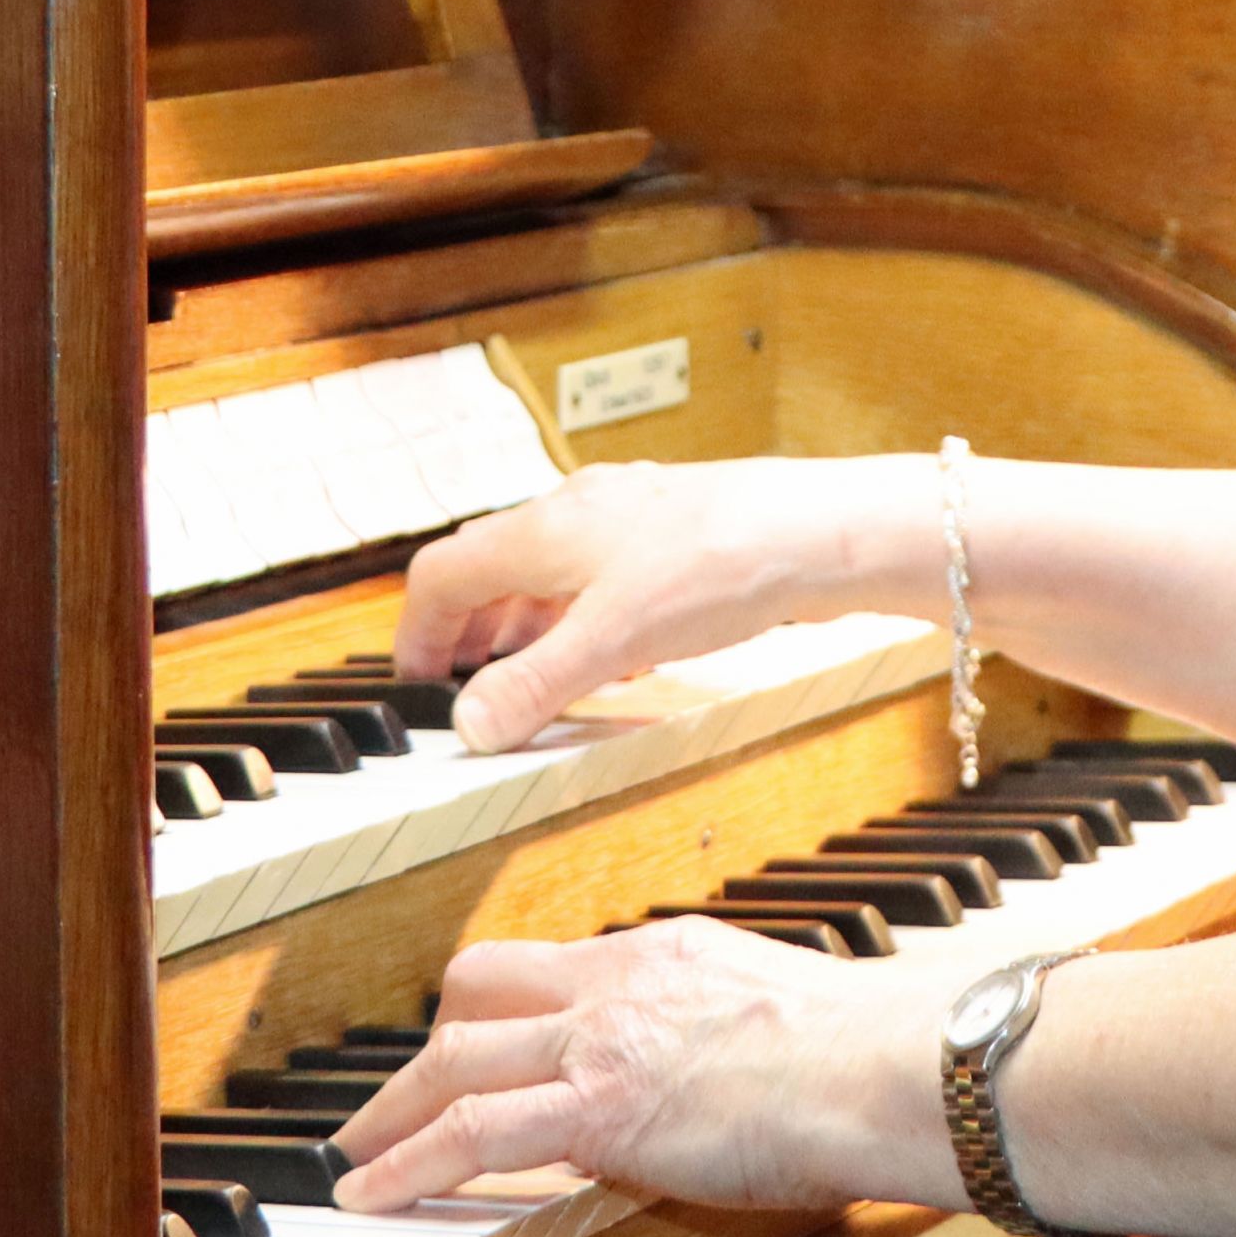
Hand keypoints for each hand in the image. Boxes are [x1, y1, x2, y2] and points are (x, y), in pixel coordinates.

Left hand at [326, 919, 958, 1215]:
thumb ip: (722, 1032)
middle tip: (393, 1097)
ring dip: (391, 1109)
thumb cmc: (863, 1054)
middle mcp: (620, 982)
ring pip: (455, 1054)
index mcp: (668, 954)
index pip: (557, 968)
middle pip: (483, 988)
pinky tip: (367, 1193)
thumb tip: (711, 1077)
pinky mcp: (594, 1108)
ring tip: (354, 1154)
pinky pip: (468, 1131)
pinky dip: (404, 1163)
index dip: (504, 1011)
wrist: (879, 1066)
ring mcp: (601, 1041)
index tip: (482, 1045)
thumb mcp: (775, 1013)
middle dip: (429, 1044)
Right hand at [394, 457, 907, 752]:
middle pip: (494, 567)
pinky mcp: (677, 536)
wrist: (819, 531)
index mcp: (544, 528)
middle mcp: (580, 511)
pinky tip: (617, 657)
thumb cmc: (720, 563)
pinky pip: (607, 575)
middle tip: (469, 686)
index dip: (418, 632)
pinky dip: (588, 617)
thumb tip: (470, 725)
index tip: (417, 683)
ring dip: (530, 626)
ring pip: (552, 571)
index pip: (444, 572)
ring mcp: (631, 519)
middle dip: (473, 630)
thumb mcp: (612, 639)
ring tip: (534, 679)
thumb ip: (535, 684)